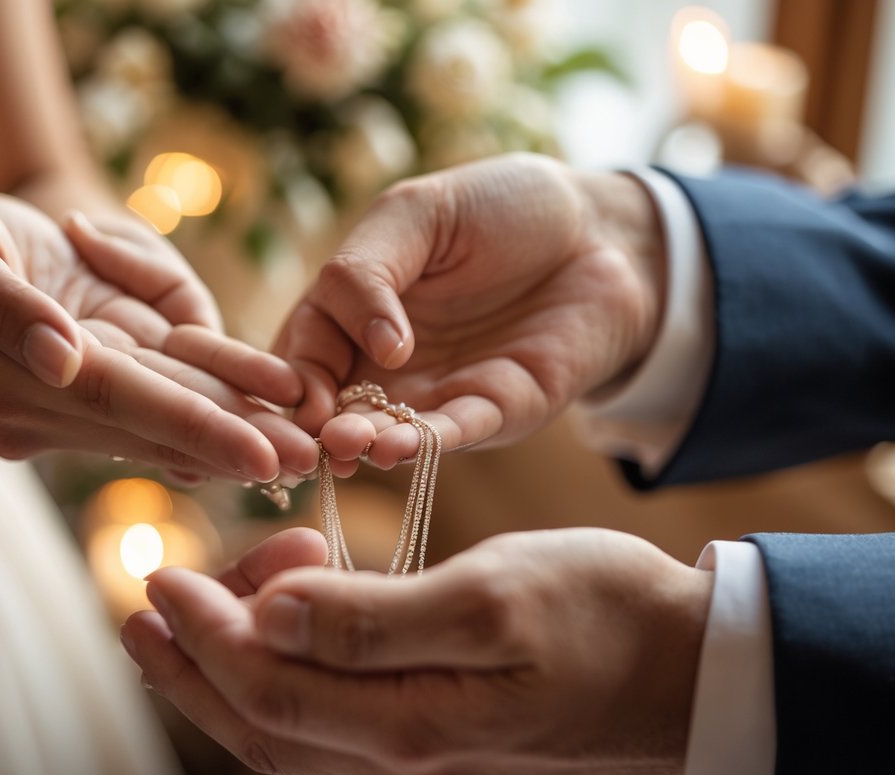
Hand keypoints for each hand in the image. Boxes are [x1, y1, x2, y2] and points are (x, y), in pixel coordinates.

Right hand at [0, 194, 317, 478]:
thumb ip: (4, 306)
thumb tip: (62, 360)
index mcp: (5, 385)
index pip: (117, 404)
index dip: (193, 427)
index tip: (262, 457)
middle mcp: (41, 406)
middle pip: (154, 422)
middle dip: (236, 440)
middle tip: (316, 459)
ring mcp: (66, 395)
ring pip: (166, 409)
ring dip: (237, 420)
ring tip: (311, 436)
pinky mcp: (86, 373)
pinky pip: (160, 384)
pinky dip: (214, 388)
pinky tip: (269, 395)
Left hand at [122, 528, 711, 774]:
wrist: (695, 666)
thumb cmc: (607, 613)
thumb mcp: (490, 596)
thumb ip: (371, 617)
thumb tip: (269, 616)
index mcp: (412, 726)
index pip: (269, 690)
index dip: (203, 639)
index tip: (161, 578)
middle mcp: (405, 763)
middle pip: (264, 724)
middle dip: (193, 667)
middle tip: (147, 603)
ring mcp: (423, 763)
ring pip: (295, 728)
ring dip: (237, 671)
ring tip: (211, 601)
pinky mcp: (442, 745)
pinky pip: (336, 722)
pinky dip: (294, 678)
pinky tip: (289, 629)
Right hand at [275, 153, 665, 471]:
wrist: (600, 224)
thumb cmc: (502, 207)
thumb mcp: (417, 212)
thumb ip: (368, 268)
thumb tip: (374, 342)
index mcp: (352, 312)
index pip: (304, 353)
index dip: (294, 378)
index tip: (297, 394)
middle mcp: (384, 363)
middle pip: (337, 406)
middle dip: (323, 426)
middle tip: (317, 436)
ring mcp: (438, 391)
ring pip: (390, 428)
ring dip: (369, 442)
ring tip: (354, 445)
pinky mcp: (497, 410)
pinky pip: (457, 431)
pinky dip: (430, 441)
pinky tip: (404, 446)